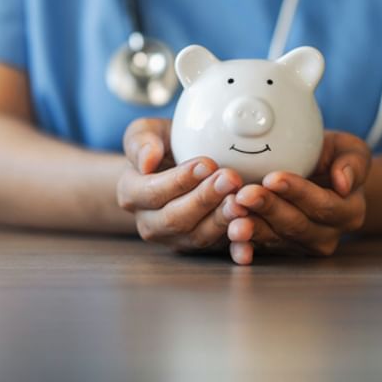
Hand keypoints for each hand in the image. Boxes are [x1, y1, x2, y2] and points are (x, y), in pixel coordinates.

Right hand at [117, 118, 246, 252]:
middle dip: (205, 199)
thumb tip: (146, 161)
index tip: (206, 164)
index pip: (152, 192)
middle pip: (176, 218)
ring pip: (198, 236)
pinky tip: (249, 229)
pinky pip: (219, 248)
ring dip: (222, 220)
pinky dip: (236, 243)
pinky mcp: (200, 246)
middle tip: (231, 179)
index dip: (179, 180)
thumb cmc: (162, 145)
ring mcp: (174, 239)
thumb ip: (140, 142)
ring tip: (242, 201)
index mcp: (131, 194)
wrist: (175, 165)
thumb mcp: (145, 133)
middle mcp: (150, 223)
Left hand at [227, 131, 370, 263]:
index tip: (273, 178)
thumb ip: (353, 162)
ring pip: (274, 238)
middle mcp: (326, 235)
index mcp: (348, 212)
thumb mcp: (351, 150)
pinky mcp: (278, 248)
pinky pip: (258, 246)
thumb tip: (344, 182)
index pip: (323, 205)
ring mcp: (300, 245)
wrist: (318, 176)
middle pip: (295, 224)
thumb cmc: (333, 158)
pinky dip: (242, 239)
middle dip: (268, 209)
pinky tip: (227, 228)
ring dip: (252, 226)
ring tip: (232, 211)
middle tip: (245, 194)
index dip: (297, 192)